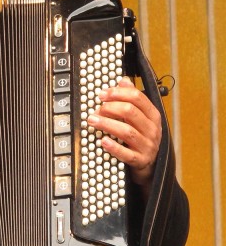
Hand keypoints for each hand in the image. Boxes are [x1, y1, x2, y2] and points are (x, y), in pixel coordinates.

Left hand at [86, 77, 161, 197]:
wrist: (151, 165)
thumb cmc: (142, 136)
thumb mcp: (141, 117)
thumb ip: (133, 99)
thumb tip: (124, 80)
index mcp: (152, 115)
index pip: (137, 97)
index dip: (117, 93)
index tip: (102, 94)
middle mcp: (152, 129)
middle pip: (130, 112)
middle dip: (110, 107)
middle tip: (96, 108)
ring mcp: (148, 145)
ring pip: (126, 131)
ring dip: (107, 124)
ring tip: (92, 120)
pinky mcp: (141, 160)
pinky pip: (126, 154)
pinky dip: (114, 147)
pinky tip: (102, 141)